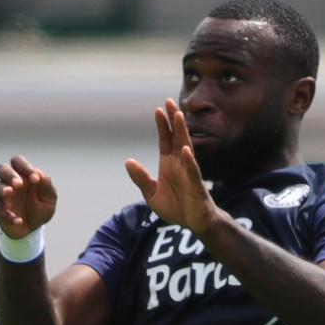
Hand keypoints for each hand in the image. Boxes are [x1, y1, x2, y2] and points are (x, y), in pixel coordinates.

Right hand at [0, 157, 55, 242]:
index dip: (24, 167)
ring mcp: (2, 196)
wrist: (34, 228)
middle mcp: (10, 182)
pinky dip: (7, 215)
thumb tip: (38, 173)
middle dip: (9, 174)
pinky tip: (19, 220)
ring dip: (2, 189)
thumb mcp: (49, 197)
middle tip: (18, 183)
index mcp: (22, 174)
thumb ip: (46, 184)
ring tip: (9, 192)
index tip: (35, 179)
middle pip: (2, 169)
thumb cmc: (41, 207)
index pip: (18, 162)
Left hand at [122, 101, 216, 246]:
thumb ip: (141, 178)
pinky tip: (185, 150)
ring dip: (182, 132)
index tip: (158, 109)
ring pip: (186, 147)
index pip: (165, 140)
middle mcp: (180, 164)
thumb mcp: (151, 194)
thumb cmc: (176, 207)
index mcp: (169, 164)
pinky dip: (188, 161)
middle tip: (169, 101)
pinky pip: (192, 171)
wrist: (194, 223)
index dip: (162, 125)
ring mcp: (189, 172)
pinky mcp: (196, 185)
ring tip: (178, 116)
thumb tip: (128, 161)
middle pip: (176, 137)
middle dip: (173, 120)